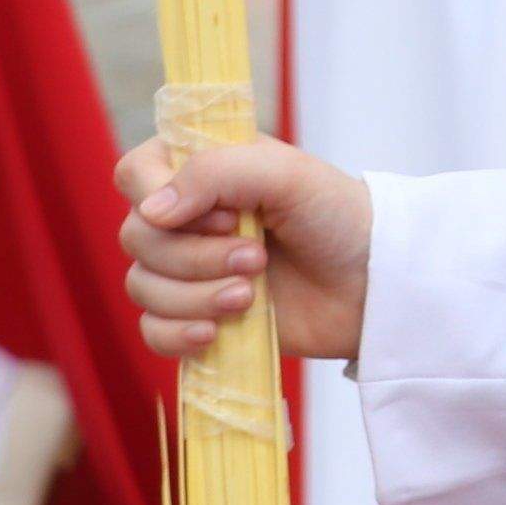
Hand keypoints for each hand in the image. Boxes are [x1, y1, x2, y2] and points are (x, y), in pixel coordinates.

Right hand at [115, 133, 372, 362]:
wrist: (371, 286)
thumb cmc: (336, 217)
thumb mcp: (285, 175)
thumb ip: (214, 173)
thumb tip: (150, 212)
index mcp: (201, 170)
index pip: (134, 174)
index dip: (162, 197)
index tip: (225, 213)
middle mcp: (187, 218)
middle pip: (136, 238)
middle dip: (194, 256)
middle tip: (258, 259)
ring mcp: (189, 271)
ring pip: (142, 287)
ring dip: (195, 296)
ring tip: (251, 296)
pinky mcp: (197, 317)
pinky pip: (152, 332)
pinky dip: (176, 334)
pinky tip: (214, 334)